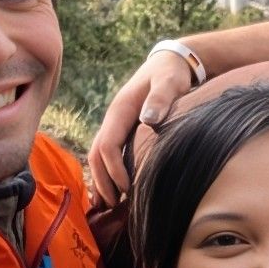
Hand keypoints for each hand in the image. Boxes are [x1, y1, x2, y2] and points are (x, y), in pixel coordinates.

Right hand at [86, 48, 195, 207]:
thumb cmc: (171, 74)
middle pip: (97, 154)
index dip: (114, 169)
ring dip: (101, 180)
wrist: (170, 62)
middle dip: (102, 181)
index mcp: (120, 110)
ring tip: (109, 205)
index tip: (127, 189)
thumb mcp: (170, 81)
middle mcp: (113, 119)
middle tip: (114, 205)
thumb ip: (161, 98)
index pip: (108, 144)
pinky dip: (106, 173)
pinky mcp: (122, 130)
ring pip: (99, 156)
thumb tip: (148, 119)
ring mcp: (116, 125)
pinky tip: (113, 190)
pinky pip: (108, 154)